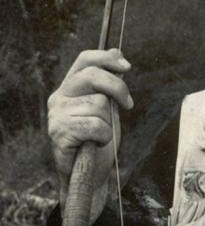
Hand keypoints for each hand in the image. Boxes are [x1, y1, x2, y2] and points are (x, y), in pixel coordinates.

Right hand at [47, 49, 133, 213]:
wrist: (89, 172)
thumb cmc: (99, 138)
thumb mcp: (108, 105)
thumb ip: (109, 81)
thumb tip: (117, 53)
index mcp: (70, 87)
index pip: (84, 60)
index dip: (107, 58)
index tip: (127, 67)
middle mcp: (59, 97)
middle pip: (93, 76)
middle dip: (118, 88)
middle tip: (127, 105)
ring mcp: (56, 116)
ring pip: (99, 104)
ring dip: (109, 122)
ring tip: (100, 134)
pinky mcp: (59, 134)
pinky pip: (96, 125)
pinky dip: (104, 136)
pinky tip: (95, 143)